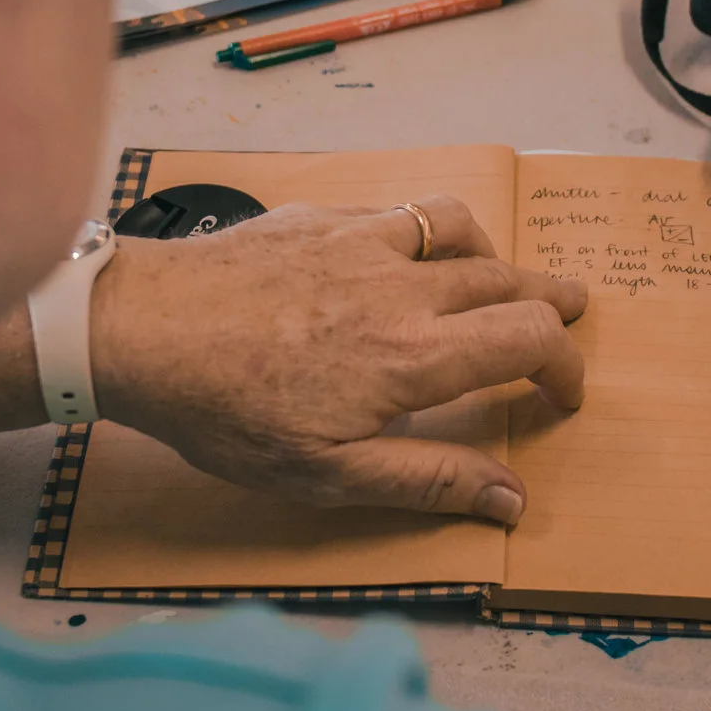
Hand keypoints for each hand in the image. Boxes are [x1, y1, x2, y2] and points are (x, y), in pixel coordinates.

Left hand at [90, 197, 584, 523]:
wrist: (139, 329)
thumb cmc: (226, 412)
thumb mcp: (326, 475)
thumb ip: (427, 481)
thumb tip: (511, 497)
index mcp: (415, 355)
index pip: (529, 341)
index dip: (564, 367)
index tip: (564, 394)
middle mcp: (403, 286)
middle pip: (507, 280)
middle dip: (550, 301)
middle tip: (571, 312)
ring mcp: (360, 240)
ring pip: (457, 229)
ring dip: (495, 255)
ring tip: (503, 275)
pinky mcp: (319, 218)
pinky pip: (396, 212)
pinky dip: (427, 232)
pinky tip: (408, 251)